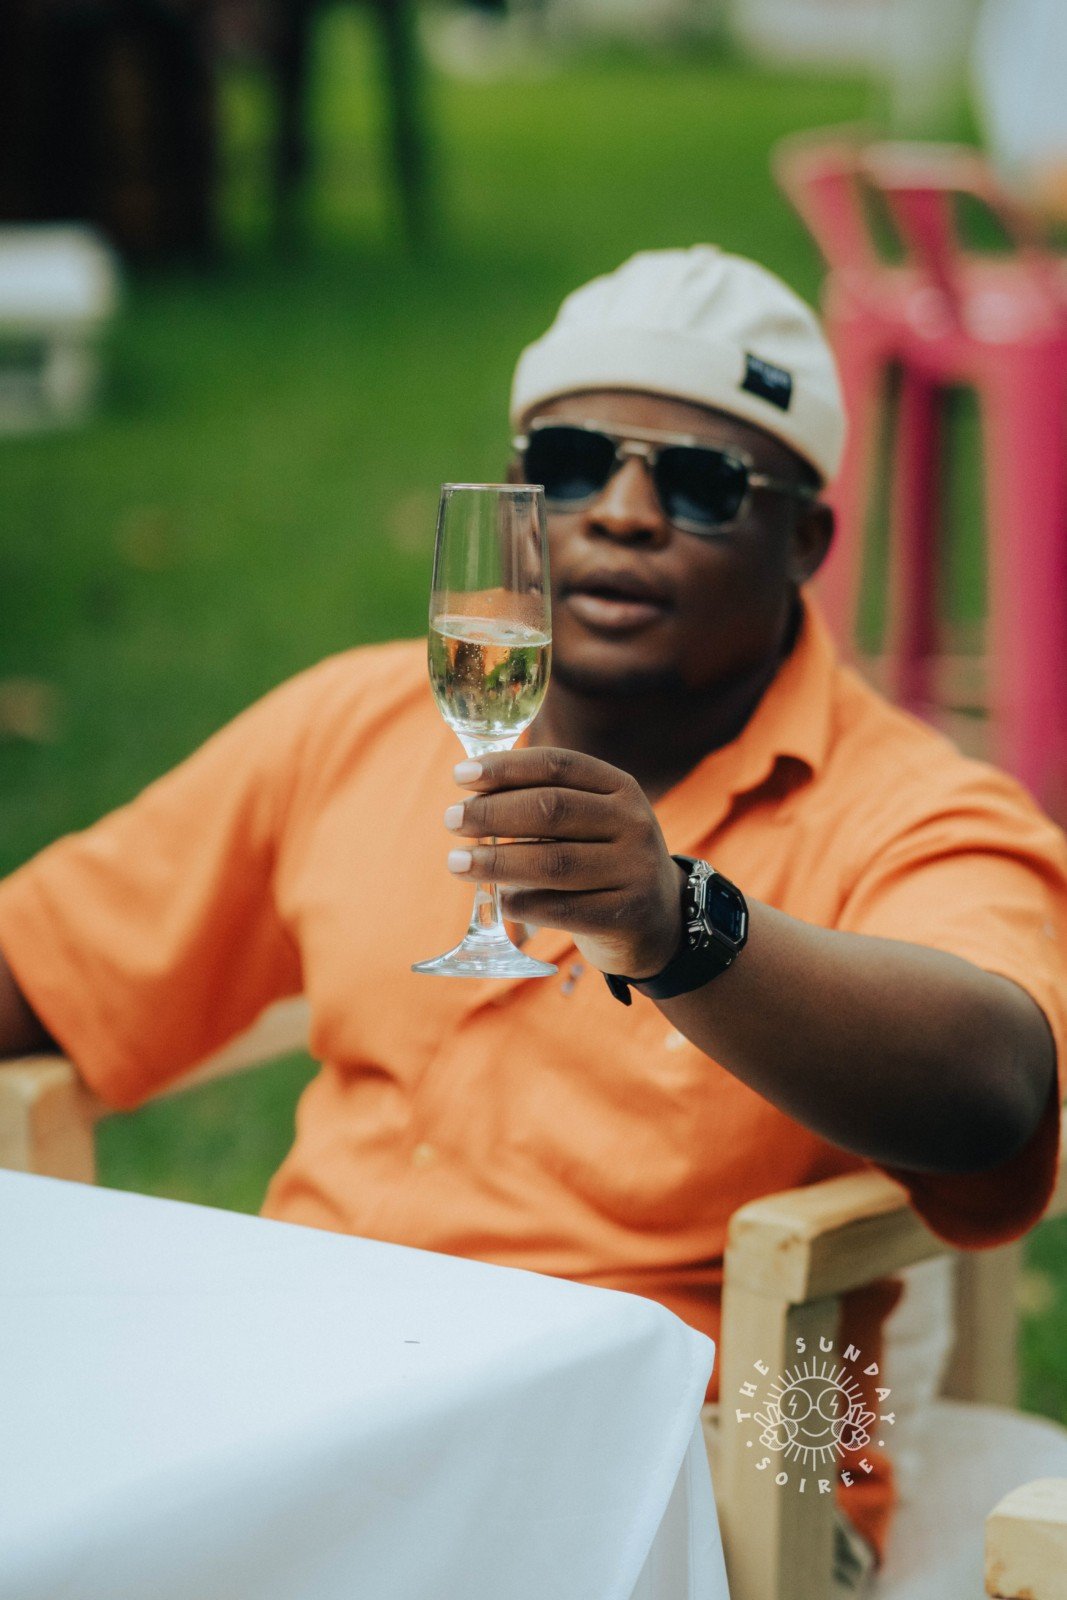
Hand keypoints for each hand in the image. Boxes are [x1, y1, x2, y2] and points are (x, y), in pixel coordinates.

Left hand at [444, 747, 684, 978]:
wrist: (658, 921)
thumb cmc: (602, 861)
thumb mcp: (589, 822)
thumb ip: (543, 804)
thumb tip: (470, 795)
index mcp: (619, 788)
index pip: (558, 765)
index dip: (506, 767)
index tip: (461, 776)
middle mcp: (633, 823)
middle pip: (552, 808)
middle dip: (493, 812)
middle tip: (452, 820)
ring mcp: (634, 870)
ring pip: (554, 862)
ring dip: (498, 861)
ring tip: (458, 863)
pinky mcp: (627, 914)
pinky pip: (563, 909)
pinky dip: (523, 903)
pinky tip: (500, 900)